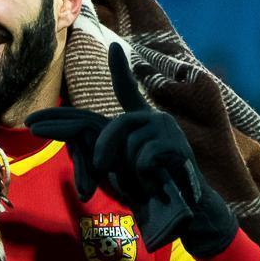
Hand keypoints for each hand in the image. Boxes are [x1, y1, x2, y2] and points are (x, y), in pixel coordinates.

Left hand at [25, 43, 237, 256]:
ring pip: (129, 144)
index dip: (121, 70)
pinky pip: (143, 158)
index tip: (115, 46)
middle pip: (116, 124)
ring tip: (144, 181)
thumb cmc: (149, 193)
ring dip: (129, 170)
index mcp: (142, 124)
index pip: (129, 92)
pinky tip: (156, 182)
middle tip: (96, 166)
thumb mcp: (117, 170)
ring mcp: (168, 131)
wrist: (184, 214)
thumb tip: (75, 140)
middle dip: (101, 148)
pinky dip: (143, 176)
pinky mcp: (177, 145)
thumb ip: (100, 152)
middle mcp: (156, 120)